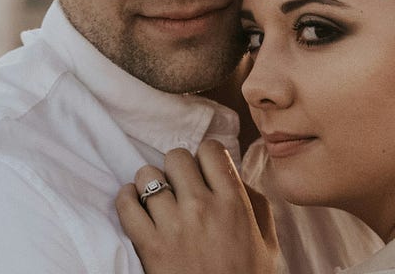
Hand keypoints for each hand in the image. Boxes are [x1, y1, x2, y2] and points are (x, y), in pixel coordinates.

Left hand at [116, 140, 278, 273]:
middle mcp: (202, 207)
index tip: (203, 171)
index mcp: (234, 202)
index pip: (211, 150)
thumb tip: (236, 177)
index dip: (205, 157)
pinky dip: (127, 200)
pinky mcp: (149, 244)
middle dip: (177, 169)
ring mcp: (173, 225)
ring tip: (157, 200)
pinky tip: (136, 208)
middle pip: (176, 157)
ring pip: (148, 176)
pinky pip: (126, 203)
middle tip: (180, 188)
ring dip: (151, 185)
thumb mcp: (268, 245)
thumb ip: (256, 205)